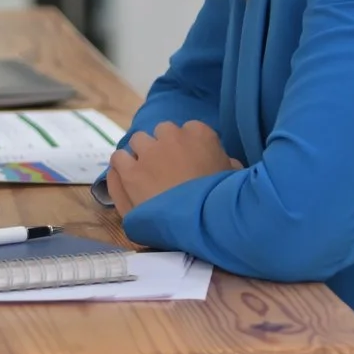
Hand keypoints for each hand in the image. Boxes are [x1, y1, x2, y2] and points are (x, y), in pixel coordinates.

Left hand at [106, 120, 238, 213]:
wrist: (199, 224)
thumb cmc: (222, 200)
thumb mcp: (235, 178)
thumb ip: (227, 163)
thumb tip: (225, 161)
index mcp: (200, 134)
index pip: (190, 130)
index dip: (189, 147)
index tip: (191, 162)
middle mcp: (170, 136)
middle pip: (162, 132)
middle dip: (164, 147)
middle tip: (169, 169)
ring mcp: (146, 153)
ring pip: (138, 141)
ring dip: (141, 154)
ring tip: (146, 175)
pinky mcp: (128, 172)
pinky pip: (118, 158)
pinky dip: (122, 167)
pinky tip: (128, 179)